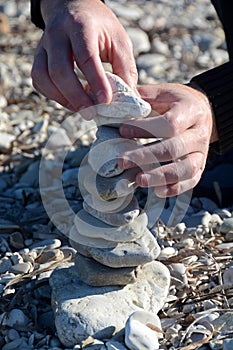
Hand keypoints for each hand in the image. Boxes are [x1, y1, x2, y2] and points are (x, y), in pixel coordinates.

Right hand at [31, 0, 136, 115]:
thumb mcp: (119, 40)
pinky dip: (53, 95)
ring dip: (62, 99)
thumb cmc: (100, 27)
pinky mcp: (38, 57)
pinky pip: (39, 81)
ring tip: (82, 109)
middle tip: (91, 114)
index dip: (95, 81)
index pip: (86, 56)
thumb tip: (130, 99)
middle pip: (59, 69)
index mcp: (81, 26)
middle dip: (76, 96)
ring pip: (43, 77)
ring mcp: (43, 46)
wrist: (73, 7)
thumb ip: (125, 69)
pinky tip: (70, 100)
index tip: (106, 101)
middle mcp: (57, 34)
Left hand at [118, 83, 217, 196]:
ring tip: (138, 180)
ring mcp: (202, 153)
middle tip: (122, 161)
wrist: (202, 112)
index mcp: (191, 110)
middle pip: (174, 148)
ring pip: (185, 169)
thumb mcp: (162, 93)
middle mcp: (199, 133)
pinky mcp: (200, 167)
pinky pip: (191, 181)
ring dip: (160, 176)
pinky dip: (175, 188)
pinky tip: (157, 191)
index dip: (145, 129)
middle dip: (145, 156)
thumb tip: (113, 103)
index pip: (169, 124)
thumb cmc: (176, 102)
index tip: (122, 130)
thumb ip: (142, 97)